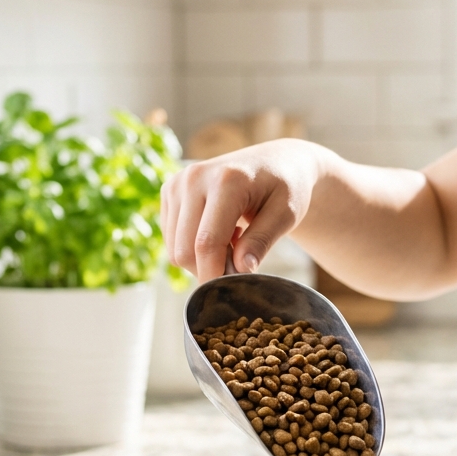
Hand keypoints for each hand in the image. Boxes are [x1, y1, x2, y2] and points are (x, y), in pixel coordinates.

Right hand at [160, 139, 325, 280]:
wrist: (276, 161)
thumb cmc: (286, 188)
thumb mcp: (286, 215)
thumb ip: (262, 240)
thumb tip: (241, 270)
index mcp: (227, 181)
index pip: (207, 242)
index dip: (214, 275)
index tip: (230, 294)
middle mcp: (195, 178)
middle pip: (184, 250)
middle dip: (209, 269)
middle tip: (241, 264)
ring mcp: (178, 183)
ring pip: (174, 248)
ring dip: (201, 258)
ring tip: (233, 241)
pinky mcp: (170, 190)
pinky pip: (171, 238)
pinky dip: (193, 246)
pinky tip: (218, 231)